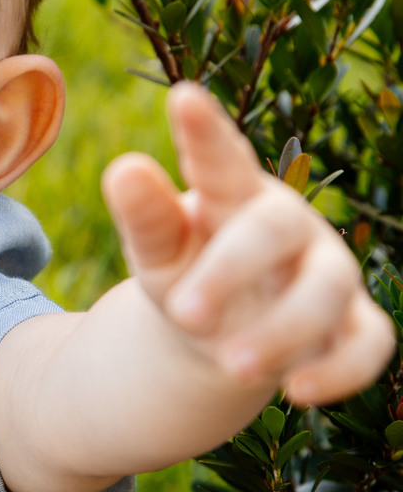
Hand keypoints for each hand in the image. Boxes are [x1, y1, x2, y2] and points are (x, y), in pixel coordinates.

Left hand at [101, 82, 395, 405]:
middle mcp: (289, 226)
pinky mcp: (352, 326)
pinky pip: (368, 343)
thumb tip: (123, 169)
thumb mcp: (158, 252)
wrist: (223, 334)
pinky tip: (298, 394)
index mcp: (232, 195)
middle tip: (183, 314)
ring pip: (328, 288)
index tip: (182, 97)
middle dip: (232, 269)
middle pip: (276, 227)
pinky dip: (341, 371)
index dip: (205, 132)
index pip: (220, 159)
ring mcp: (327, 273)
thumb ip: (145, 217)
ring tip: (232, 365)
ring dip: (283, 329)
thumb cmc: (189, 272)